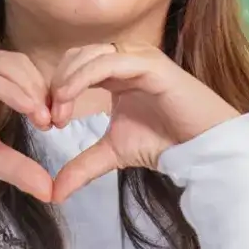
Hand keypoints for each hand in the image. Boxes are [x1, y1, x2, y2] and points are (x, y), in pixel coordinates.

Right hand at [0, 49, 60, 199]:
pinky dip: (14, 94)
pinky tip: (29, 112)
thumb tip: (51, 191)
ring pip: (6, 67)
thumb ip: (20, 167)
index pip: (20, 66)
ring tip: (43, 120)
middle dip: (42, 89)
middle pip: (18, 62)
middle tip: (54, 120)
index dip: (43, 87)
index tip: (57, 117)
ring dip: (31, 92)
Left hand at [43, 44, 241, 197]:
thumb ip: (83, 166)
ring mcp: (139, 58)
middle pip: (76, 55)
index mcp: (117, 72)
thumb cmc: (165, 143)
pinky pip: (108, 62)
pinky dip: (82, 78)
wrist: (202, 148)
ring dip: (66, 81)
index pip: (75, 66)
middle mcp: (126, 59)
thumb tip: (54, 193)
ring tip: (57, 113)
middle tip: (49, 118)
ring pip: (89, 55)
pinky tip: (69, 100)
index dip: (55, 88)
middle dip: (57, 84)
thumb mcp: (113, 153)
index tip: (46, 121)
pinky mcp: (151, 64)